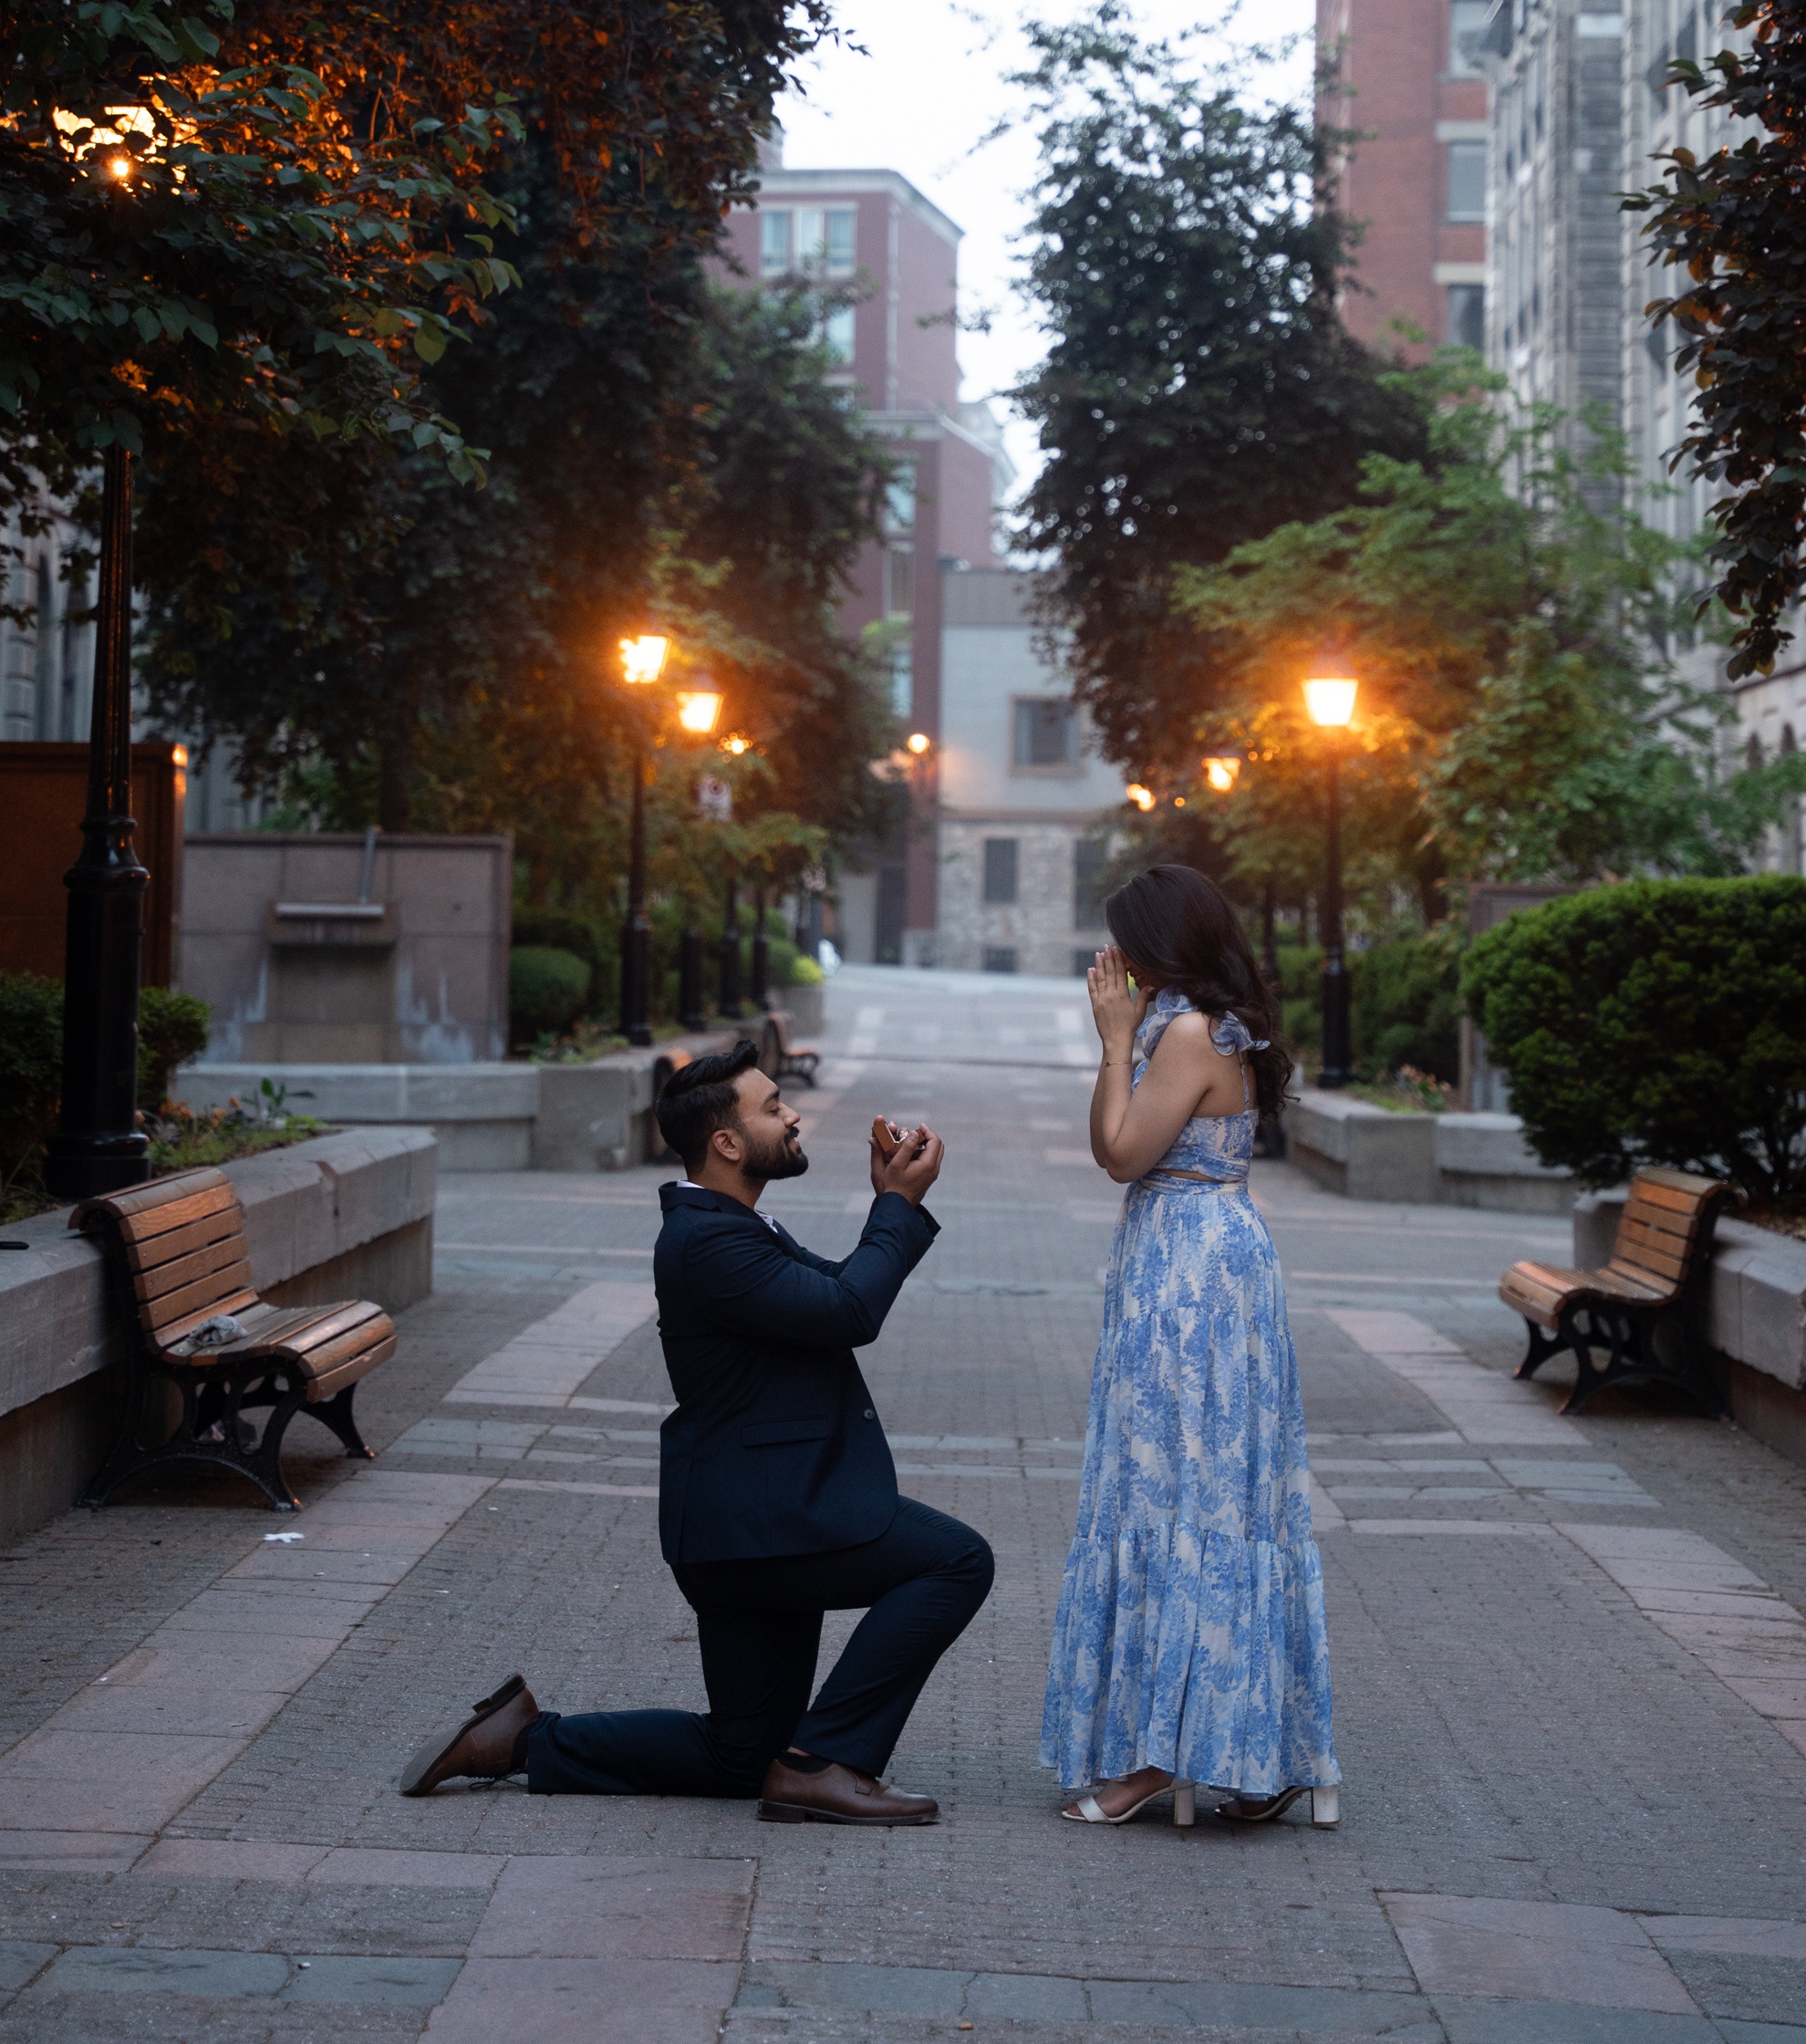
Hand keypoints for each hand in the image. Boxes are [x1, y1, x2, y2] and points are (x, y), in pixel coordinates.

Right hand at [875, 1122, 943, 1205]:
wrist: (896, 1208)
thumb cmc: (892, 1187)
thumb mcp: (895, 1165)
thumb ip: (904, 1148)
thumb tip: (912, 1133)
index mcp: (928, 1165)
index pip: (935, 1141)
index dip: (927, 1131)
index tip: (919, 1126)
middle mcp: (933, 1170)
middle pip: (938, 1147)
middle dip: (928, 1137)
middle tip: (916, 1133)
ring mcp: (931, 1176)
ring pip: (935, 1154)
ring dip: (926, 1145)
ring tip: (912, 1142)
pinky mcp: (928, 1179)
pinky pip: (930, 1162)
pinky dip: (924, 1154)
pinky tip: (910, 1154)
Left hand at [1087, 945, 1146, 1059]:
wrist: (1116, 1040)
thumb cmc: (1130, 1027)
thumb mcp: (1139, 1011)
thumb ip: (1143, 997)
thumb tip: (1150, 985)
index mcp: (1123, 994)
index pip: (1120, 973)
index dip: (1118, 960)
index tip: (1117, 950)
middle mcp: (1111, 994)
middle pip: (1110, 972)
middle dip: (1109, 958)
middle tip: (1107, 947)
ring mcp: (1101, 999)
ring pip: (1100, 978)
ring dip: (1099, 965)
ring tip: (1099, 954)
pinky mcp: (1095, 1004)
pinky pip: (1092, 988)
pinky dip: (1091, 978)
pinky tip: (1091, 969)